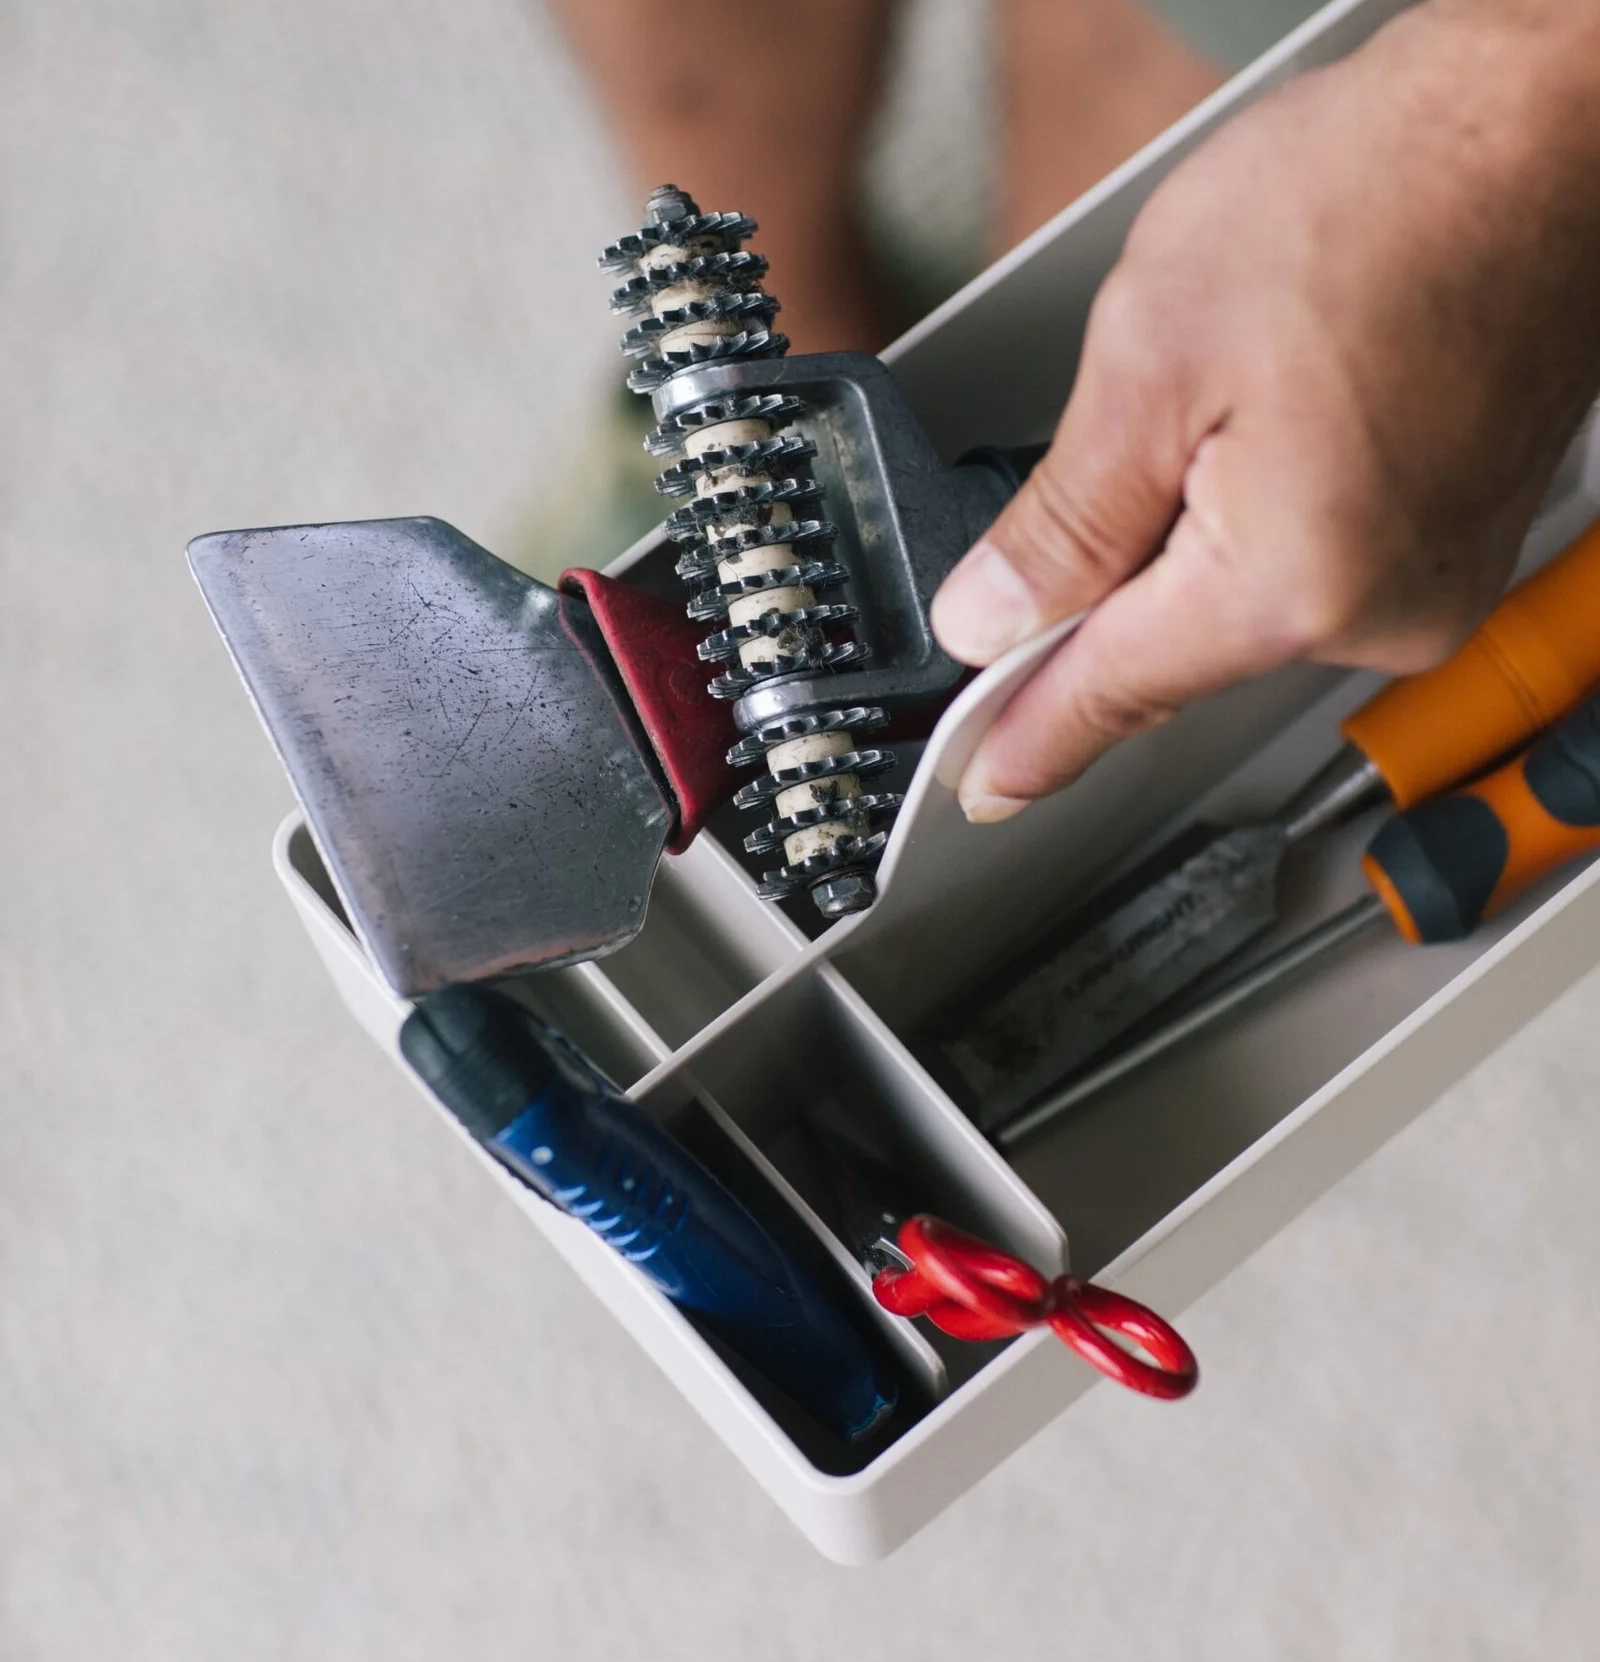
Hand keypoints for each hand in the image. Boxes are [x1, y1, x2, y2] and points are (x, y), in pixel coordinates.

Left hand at [931, 0, 1599, 822]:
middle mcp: (1379, 613)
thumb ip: (1058, 524)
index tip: (977, 787)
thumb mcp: (1149, 357)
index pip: (1111, 696)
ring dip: (1183, 541)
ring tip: (1214, 396)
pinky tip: (1259, 421)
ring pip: (1240, 608)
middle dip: (1097, 595)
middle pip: (1172, 653)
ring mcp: (1430, 582)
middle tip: (1084, 478)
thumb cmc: (1382, 195)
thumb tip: (991, 621)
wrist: (1542, 125)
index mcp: (1291, 585)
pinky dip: (1253, 525)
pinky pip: (1310, 571)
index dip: (1025, 738)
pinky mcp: (1453, 541)